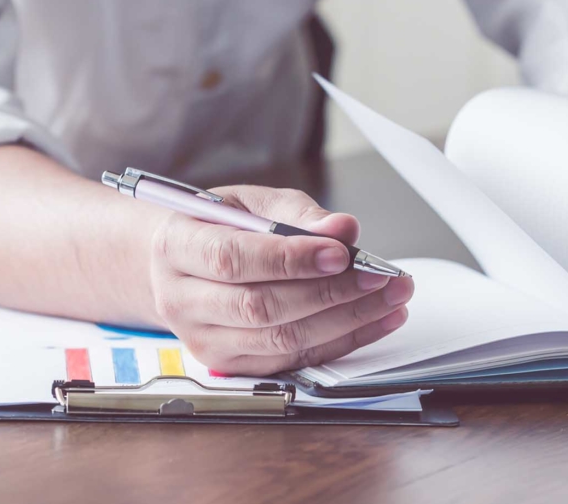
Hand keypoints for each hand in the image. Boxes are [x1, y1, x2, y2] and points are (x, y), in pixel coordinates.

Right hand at [149, 186, 412, 374]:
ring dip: (347, 320)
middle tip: (381, 275)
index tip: (340, 254)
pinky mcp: (231, 366)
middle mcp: (181, 300)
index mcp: (177, 247)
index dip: (290, 259)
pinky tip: (375, 320)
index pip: (232, 258)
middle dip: (331, 292)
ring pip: (281, 339)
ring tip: (390, 296)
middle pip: (260, 306)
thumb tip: (342, 230)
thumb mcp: (250, 202)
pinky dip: (341, 341)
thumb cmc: (219, 227)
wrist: (181, 266)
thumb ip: (297, 213)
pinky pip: (293, 360)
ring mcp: (203, 340)